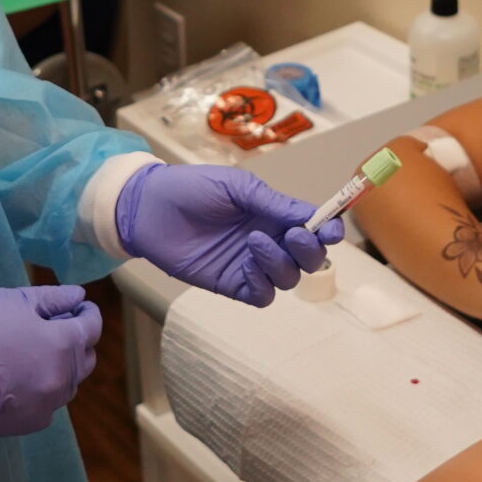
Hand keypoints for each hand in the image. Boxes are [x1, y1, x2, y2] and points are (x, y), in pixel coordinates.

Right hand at [0, 285, 100, 435]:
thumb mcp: (12, 300)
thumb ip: (52, 299)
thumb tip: (78, 296)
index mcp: (62, 345)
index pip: (92, 329)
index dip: (88, 314)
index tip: (79, 307)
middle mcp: (61, 379)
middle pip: (85, 360)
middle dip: (77, 342)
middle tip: (57, 328)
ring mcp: (45, 405)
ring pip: (67, 385)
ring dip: (62, 368)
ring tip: (37, 354)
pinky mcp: (26, 424)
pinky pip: (47, 406)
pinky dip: (43, 392)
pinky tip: (23, 380)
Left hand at [117, 164, 344, 306]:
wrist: (149, 207)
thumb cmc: (192, 188)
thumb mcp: (237, 187)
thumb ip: (274, 203)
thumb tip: (312, 215)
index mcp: (273, 214)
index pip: (312, 227)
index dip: (328, 230)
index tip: (332, 230)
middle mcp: (268, 240)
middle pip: (307, 258)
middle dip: (309, 250)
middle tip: (295, 236)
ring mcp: (251, 265)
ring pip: (288, 278)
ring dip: (280, 263)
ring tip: (253, 242)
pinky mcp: (232, 284)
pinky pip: (262, 294)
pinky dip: (263, 284)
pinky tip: (247, 265)